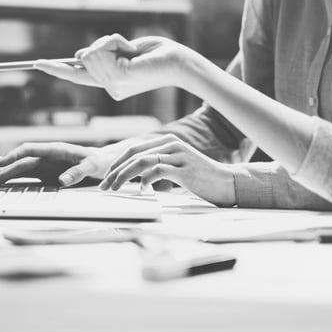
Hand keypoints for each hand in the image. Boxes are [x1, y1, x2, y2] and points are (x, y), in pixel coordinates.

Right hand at [0, 142, 116, 186]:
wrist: (102, 164)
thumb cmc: (97, 162)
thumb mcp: (91, 166)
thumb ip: (77, 172)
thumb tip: (62, 181)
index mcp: (55, 149)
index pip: (30, 149)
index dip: (14, 155)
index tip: (2, 162)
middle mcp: (46, 157)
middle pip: (21, 162)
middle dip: (4, 169)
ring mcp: (44, 166)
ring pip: (20, 169)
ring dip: (5, 175)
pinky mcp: (45, 175)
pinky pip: (27, 178)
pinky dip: (14, 181)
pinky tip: (2, 184)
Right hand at [35, 34, 197, 99]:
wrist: (178, 61)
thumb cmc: (156, 54)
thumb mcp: (124, 50)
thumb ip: (102, 54)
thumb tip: (79, 55)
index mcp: (110, 83)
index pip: (77, 76)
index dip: (57, 69)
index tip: (37, 64)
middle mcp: (109, 88)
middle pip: (84, 57)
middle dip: (103, 44)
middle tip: (128, 48)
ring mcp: (113, 86)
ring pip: (90, 53)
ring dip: (111, 42)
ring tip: (132, 50)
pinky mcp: (118, 78)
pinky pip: (101, 50)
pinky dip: (114, 41)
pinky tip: (131, 50)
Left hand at [100, 135, 235, 206]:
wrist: (227, 183)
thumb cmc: (201, 178)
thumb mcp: (177, 167)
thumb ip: (158, 166)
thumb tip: (136, 177)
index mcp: (168, 141)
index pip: (134, 148)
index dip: (117, 162)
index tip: (107, 176)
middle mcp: (172, 144)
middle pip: (134, 154)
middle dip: (115, 170)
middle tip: (104, 185)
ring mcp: (178, 156)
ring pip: (142, 162)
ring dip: (124, 176)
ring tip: (114, 188)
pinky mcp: (185, 170)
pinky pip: (157, 171)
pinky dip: (145, 181)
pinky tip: (142, 190)